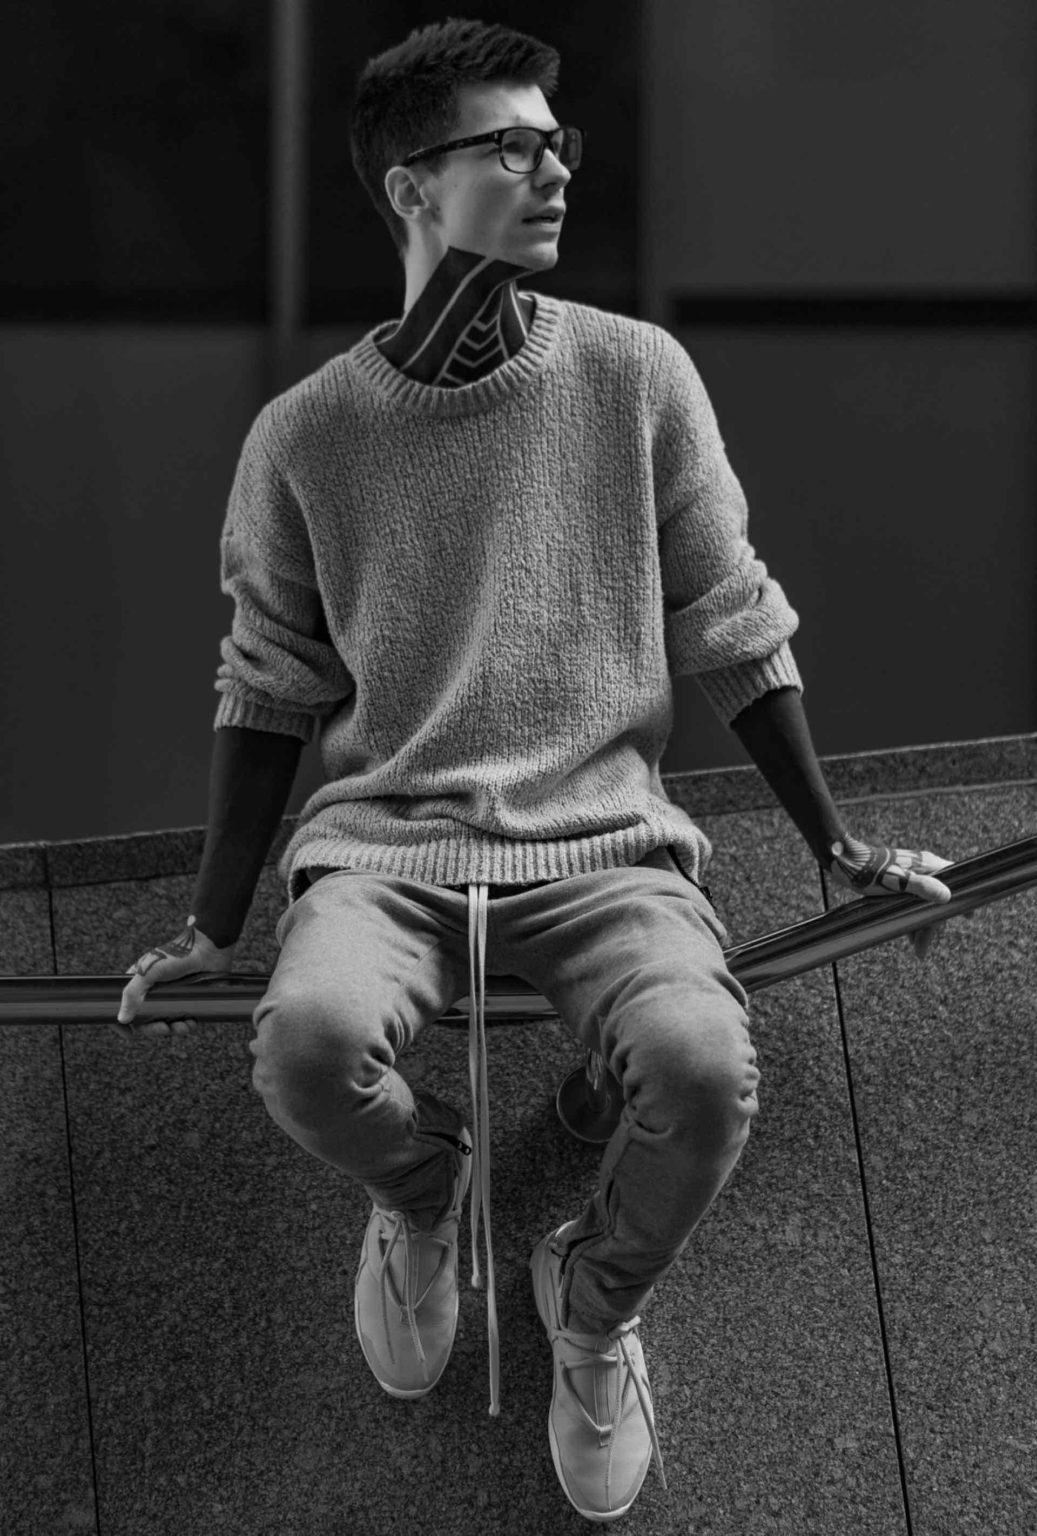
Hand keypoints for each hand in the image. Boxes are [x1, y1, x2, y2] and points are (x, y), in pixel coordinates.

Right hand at [116, 916, 234, 1042]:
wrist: (209, 949)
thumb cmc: (177, 955)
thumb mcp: (149, 972)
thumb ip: (132, 993)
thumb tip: (122, 1019)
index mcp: (139, 984)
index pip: (125, 1007)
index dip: (124, 1023)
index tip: (129, 1034)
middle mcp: (153, 992)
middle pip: (146, 1021)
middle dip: (154, 1029)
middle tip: (163, 1029)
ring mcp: (171, 998)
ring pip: (166, 1023)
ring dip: (172, 1029)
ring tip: (182, 1026)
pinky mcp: (188, 1001)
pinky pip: (183, 1021)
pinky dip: (186, 1025)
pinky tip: (191, 1022)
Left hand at [828, 834, 955, 961]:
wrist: (844, 861)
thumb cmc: (869, 870)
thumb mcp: (896, 881)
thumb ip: (922, 887)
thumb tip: (946, 896)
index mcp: (927, 865)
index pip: (955, 880)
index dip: (962, 898)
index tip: (969, 915)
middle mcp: (923, 869)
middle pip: (937, 899)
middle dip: (932, 924)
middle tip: (923, 948)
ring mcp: (910, 875)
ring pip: (923, 903)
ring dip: (920, 924)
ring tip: (915, 946)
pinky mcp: (898, 881)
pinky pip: (911, 902)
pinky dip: (910, 917)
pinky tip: (906, 933)